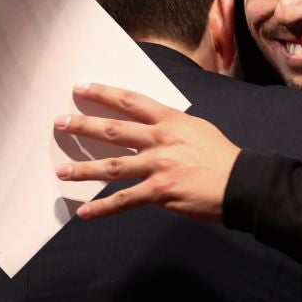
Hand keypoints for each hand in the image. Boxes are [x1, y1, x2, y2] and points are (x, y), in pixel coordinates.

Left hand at [53, 82, 241, 221]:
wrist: (241, 183)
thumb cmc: (221, 157)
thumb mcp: (196, 129)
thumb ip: (170, 127)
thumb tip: (149, 126)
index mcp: (170, 120)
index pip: (130, 101)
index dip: (103, 93)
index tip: (81, 89)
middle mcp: (160, 139)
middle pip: (114, 130)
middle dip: (83, 125)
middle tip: (59, 123)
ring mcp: (158, 166)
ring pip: (111, 166)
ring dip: (83, 169)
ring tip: (62, 172)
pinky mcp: (159, 192)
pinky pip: (124, 200)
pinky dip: (102, 208)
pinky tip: (84, 212)